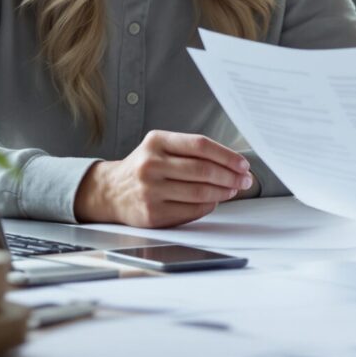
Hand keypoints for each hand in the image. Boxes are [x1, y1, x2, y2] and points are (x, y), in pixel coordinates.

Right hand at [73, 130, 252, 227]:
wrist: (110, 191)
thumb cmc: (143, 168)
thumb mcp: (160, 148)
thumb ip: (190, 152)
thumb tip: (232, 164)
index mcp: (156, 142)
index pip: (200, 145)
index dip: (227, 155)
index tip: (243, 163)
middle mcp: (151, 164)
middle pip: (203, 170)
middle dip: (230, 176)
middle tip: (245, 179)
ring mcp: (150, 191)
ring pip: (200, 192)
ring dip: (223, 192)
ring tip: (233, 189)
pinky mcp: (152, 214)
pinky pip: (191, 211)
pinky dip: (209, 206)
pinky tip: (214, 201)